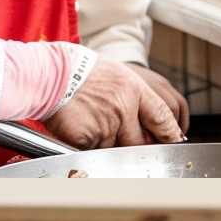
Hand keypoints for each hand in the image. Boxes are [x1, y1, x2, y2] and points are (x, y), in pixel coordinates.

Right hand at [45, 57, 185, 148]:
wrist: (48, 74)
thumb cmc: (79, 71)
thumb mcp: (116, 73)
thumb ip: (134, 96)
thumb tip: (149, 118)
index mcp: (135, 90)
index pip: (163, 118)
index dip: (170, 133)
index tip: (172, 140)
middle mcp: (124, 109)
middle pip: (140, 141)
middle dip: (132, 142)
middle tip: (118, 133)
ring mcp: (105, 126)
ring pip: (113, 148)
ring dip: (104, 141)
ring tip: (88, 120)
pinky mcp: (87, 138)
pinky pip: (92, 150)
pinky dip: (86, 143)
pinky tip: (78, 126)